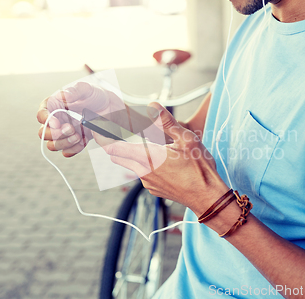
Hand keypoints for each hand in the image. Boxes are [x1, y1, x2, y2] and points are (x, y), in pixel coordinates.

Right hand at [37, 81, 124, 156]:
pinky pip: (66, 152)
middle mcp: (55, 121)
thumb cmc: (95, 96)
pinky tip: (83, 141)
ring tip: (78, 136)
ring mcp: (62, 133)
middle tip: (71, 129)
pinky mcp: (72, 142)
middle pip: (43, 133)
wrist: (109, 109)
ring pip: (52, 145)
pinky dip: (73, 149)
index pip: (41, 114)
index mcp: (53, 106)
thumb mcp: (87, 89)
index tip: (57, 123)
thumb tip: (61, 95)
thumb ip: (75, 91)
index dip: (46, 120)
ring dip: (64, 143)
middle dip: (56, 134)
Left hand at [94, 102, 228, 213]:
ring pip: (131, 165)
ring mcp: (147, 182)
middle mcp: (143, 171)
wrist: (207, 197)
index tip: (97, 129)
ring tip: (149, 144)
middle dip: (114, 144)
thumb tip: (153, 106)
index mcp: (148, 157)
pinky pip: (143, 174)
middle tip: (117, 131)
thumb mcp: (186, 139)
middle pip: (118, 157)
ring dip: (133, 154)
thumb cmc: (199, 169)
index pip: (114, 148)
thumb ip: (166, 123)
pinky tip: (162, 160)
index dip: (102, 138)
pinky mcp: (154, 189)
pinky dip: (145, 165)